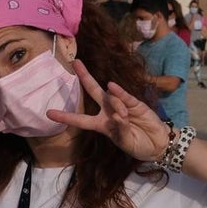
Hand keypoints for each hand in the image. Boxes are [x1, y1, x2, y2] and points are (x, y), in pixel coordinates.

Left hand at [47, 60, 170, 161]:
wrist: (157, 143)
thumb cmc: (138, 145)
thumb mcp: (125, 142)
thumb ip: (120, 129)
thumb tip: (117, 114)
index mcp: (101, 125)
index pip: (80, 120)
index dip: (66, 117)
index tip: (49, 113)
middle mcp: (108, 111)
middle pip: (93, 91)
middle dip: (84, 76)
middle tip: (75, 62)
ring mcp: (121, 105)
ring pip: (111, 98)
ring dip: (116, 106)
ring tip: (125, 117)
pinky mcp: (134, 102)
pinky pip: (124, 96)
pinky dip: (119, 94)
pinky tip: (115, 90)